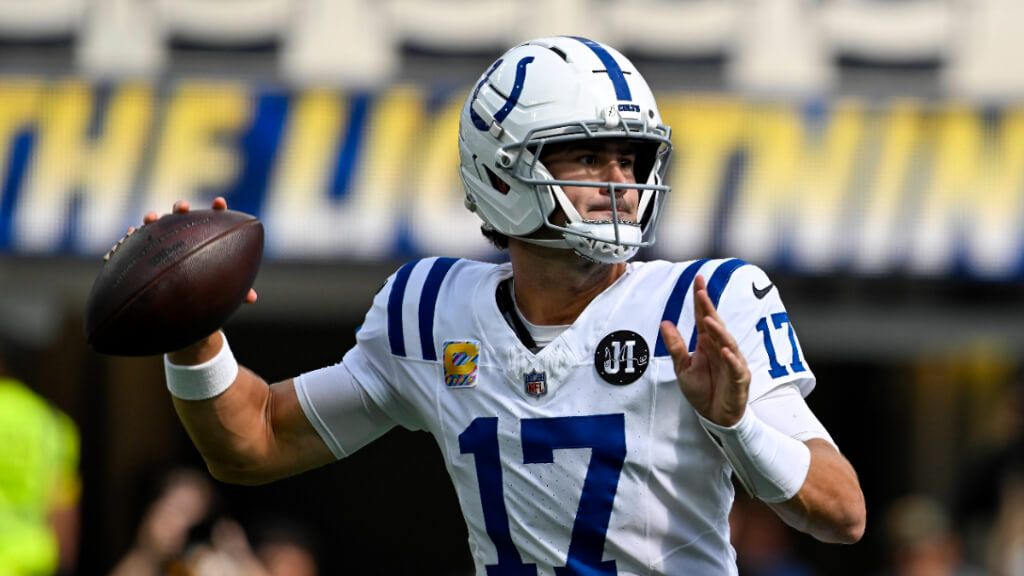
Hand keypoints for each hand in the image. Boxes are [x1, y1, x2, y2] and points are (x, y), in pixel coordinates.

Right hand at [143, 196, 257, 304]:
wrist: (182, 299)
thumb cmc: (208, 289)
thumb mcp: (222, 289)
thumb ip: (236, 290)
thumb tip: (252, 299)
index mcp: (206, 238)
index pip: (214, 219)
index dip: (218, 209)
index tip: (220, 203)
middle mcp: (185, 234)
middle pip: (183, 215)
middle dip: (181, 208)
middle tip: (182, 207)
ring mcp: (165, 240)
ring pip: (159, 225)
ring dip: (155, 218)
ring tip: (152, 217)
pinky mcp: (147, 249)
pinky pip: (139, 240)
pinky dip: (135, 235)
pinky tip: (131, 233)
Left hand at [659, 274, 750, 426]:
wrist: (715, 416)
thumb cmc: (701, 390)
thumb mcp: (682, 367)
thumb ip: (675, 346)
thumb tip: (664, 322)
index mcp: (707, 343)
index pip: (703, 316)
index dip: (701, 299)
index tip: (698, 279)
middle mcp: (721, 348)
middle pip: (715, 324)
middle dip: (709, 307)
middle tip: (701, 290)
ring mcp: (732, 362)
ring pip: (727, 342)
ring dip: (719, 331)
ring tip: (708, 318)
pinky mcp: (739, 379)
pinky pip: (736, 367)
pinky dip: (732, 359)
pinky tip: (725, 351)